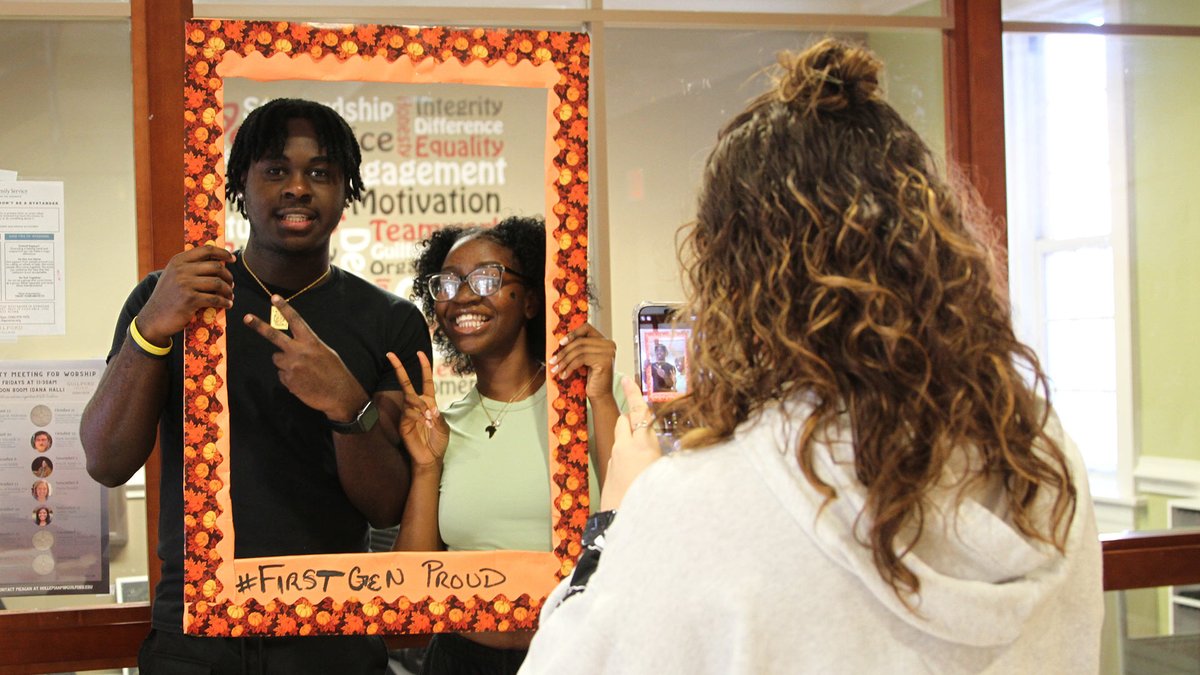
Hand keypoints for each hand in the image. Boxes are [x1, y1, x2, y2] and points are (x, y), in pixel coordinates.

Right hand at [137, 245, 234, 343]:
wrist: (154, 318)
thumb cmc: (168, 297)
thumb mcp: (173, 276)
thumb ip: (189, 267)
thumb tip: (217, 262)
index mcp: (178, 260)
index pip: (206, 250)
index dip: (223, 253)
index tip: (232, 259)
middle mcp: (181, 270)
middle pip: (216, 267)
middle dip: (228, 276)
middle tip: (231, 284)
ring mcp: (185, 284)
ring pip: (218, 283)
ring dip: (228, 290)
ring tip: (230, 295)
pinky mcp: (190, 300)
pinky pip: (215, 299)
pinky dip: (225, 302)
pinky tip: (228, 304)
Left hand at [243, 295, 367, 421]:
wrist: (340, 395)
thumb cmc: (336, 373)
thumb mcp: (326, 353)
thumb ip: (308, 346)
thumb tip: (294, 346)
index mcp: (311, 342)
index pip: (295, 321)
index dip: (284, 308)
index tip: (274, 297)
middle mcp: (299, 351)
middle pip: (274, 335)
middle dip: (259, 326)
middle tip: (246, 317)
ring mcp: (292, 366)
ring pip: (277, 359)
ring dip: (285, 363)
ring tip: (302, 371)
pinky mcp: (288, 380)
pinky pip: (282, 375)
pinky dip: (289, 378)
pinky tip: (303, 383)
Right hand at [386, 351, 448, 467]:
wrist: (431, 458)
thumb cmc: (438, 441)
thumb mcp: (444, 428)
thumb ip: (438, 417)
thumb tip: (430, 407)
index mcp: (429, 402)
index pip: (426, 380)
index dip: (424, 367)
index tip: (419, 353)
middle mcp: (417, 405)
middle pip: (406, 383)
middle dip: (399, 368)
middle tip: (390, 354)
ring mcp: (408, 413)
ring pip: (411, 399)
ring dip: (421, 406)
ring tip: (430, 419)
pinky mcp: (403, 423)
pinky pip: (409, 413)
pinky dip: (419, 416)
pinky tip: (426, 423)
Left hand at [550, 323, 616, 400]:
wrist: (601, 396)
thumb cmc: (592, 379)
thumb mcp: (585, 360)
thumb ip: (579, 349)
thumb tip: (561, 342)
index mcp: (605, 341)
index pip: (587, 328)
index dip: (573, 333)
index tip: (561, 343)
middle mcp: (609, 344)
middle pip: (580, 341)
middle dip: (564, 352)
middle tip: (552, 361)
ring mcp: (608, 352)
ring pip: (579, 350)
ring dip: (564, 360)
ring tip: (556, 369)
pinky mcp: (604, 361)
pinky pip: (581, 359)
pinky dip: (569, 367)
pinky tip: (564, 375)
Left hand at [601, 376, 662, 510]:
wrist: (622, 521)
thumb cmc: (651, 500)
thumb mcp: (670, 475)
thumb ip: (674, 458)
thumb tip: (682, 451)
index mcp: (643, 445)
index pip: (638, 411)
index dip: (633, 393)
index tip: (626, 378)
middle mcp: (625, 448)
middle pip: (624, 421)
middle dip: (633, 418)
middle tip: (646, 426)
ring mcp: (614, 459)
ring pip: (620, 439)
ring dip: (629, 439)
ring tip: (644, 455)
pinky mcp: (608, 471)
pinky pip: (617, 455)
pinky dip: (626, 456)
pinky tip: (637, 473)